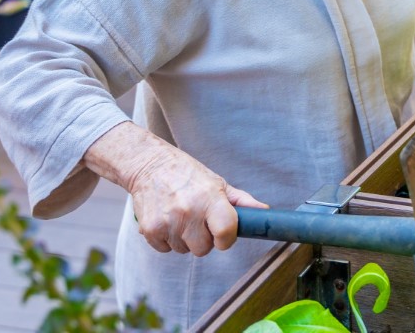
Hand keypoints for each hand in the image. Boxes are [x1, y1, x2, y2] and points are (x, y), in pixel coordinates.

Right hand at [128, 147, 267, 255]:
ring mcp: (167, 222)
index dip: (227, 239)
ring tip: (179, 215)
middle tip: (197, 219)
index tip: (223, 235)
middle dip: (203, 239)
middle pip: (203, 249)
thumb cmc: (186, 174)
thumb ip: (241, 201)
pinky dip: (166, 239)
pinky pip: (165, 249)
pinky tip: (166, 219)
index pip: (226, 232)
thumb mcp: (216, 183)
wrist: (149, 164)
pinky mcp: (149, 230)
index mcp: (209, 198)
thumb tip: (265, 211)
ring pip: (184, 250)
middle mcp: (188, 211)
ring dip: (183, 238)